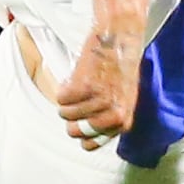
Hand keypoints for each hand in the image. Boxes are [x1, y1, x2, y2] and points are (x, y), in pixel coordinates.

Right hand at [56, 0, 149, 149]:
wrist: (120, 38)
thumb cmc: (120, 67)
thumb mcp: (123, 100)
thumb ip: (109, 120)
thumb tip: (87, 139)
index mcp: (123, 121)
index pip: (91, 145)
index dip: (81, 131)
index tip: (82, 118)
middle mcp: (113, 114)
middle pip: (74, 132)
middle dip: (71, 116)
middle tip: (80, 99)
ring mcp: (99, 101)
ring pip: (64, 114)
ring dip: (67, 100)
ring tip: (80, 84)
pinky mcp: (84, 87)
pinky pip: (60, 98)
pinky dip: (63, 87)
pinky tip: (76, 78)